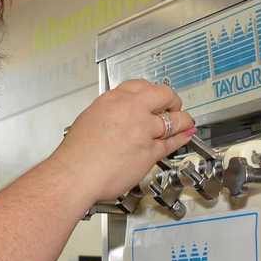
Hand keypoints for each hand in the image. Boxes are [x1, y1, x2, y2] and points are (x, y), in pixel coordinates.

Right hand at [48, 79, 195, 204]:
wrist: (75, 174)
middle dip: (171, 100)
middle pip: (163, 95)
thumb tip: (120, 116)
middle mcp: (131, 110)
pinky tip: (185, 135)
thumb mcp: (90, 119)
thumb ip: (110, 114)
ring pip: (173, 119)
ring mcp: (143, 130)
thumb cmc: (76, 154)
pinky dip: (182, 137)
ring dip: (183, 119)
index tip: (154, 97)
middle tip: (173, 105)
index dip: (151, 92)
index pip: (141, 86)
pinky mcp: (150, 150)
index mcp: (113, 99)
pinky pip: (172, 142)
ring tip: (186, 121)